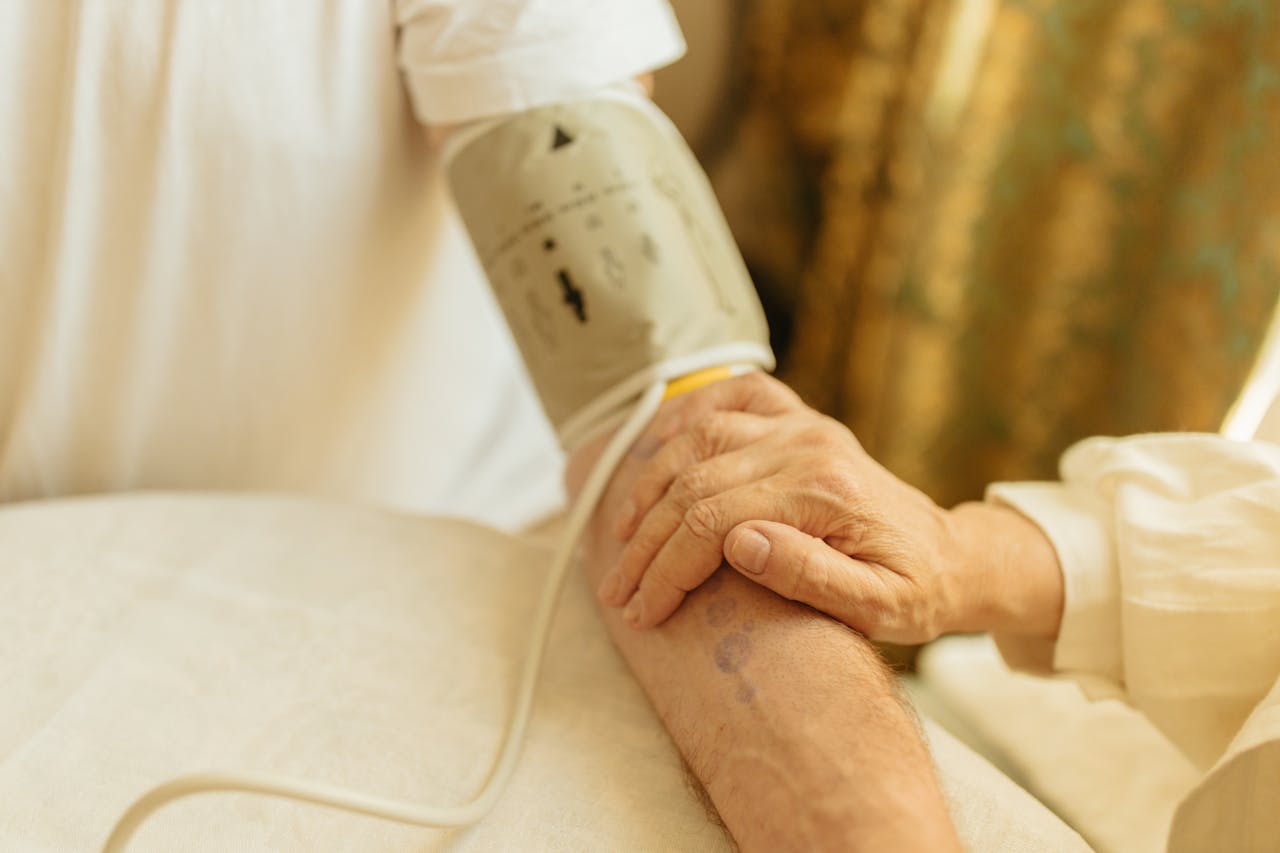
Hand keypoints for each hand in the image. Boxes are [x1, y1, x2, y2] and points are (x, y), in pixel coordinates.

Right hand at [598, 373, 1063, 644]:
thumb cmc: (915, 591)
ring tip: (622, 536)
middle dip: (646, 541)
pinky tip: (658, 448)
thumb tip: (737, 543)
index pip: (713, 522)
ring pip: (699, 437)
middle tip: (617, 590)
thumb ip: (811, 577)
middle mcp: (807, 444)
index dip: (666, 568)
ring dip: (651, 485)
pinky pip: (734, 397)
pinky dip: (688, 416)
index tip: (641, 610)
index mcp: (824, 490)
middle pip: (694, 483)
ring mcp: (802, 425)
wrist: (952, 555)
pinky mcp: (800, 420)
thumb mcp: (878, 608)